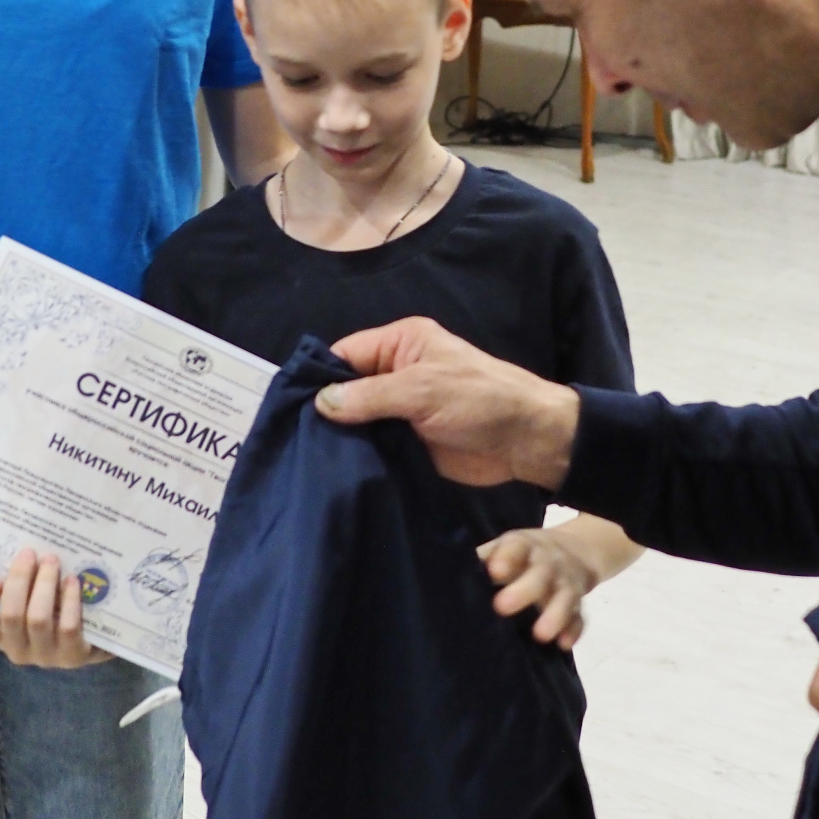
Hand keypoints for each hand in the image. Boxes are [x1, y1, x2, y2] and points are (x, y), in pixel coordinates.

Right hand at [0, 548, 114, 668]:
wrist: (94, 639)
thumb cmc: (55, 611)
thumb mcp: (32, 599)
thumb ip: (21, 583)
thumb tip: (19, 548)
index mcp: (0, 633)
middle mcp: (17, 649)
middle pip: (10, 615)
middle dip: (19, 580)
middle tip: (29, 553)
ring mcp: (45, 656)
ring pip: (38, 619)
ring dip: (44, 584)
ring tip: (52, 560)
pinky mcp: (73, 656)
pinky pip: (67, 626)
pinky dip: (68, 599)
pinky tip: (72, 580)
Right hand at [320, 317, 580, 488]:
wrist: (527, 441)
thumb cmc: (480, 400)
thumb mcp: (423, 390)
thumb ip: (370, 396)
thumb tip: (321, 402)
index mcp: (401, 344)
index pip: (346, 354)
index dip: (320, 377)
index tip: (291, 406)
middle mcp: (396, 373)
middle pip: (347, 389)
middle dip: (326, 411)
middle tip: (294, 440)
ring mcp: (401, 410)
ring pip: (358, 422)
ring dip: (342, 439)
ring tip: (308, 460)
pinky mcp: (407, 442)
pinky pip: (374, 447)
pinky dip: (359, 458)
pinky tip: (334, 473)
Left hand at [480, 527, 599, 648]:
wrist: (573, 551)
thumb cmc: (521, 556)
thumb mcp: (503, 549)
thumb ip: (482, 560)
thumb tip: (442, 573)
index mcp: (524, 546)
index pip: (516, 548)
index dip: (506, 558)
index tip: (494, 571)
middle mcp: (547, 563)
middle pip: (541, 574)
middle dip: (524, 590)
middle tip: (502, 607)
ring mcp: (566, 584)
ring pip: (565, 597)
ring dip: (554, 614)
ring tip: (540, 635)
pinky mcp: (578, 605)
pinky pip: (580, 617)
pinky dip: (573, 630)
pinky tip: (563, 644)